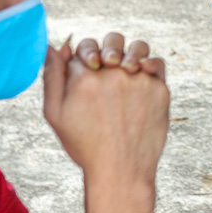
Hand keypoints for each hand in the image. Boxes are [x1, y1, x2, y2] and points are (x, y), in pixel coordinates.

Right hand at [41, 34, 169, 184]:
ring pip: (136, 47)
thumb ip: (52, 76)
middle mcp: (112, 73)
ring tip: (125, 68)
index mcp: (82, 77)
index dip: (82, 58)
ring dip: (129, 53)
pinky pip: (157, 63)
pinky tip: (141, 74)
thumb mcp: (55, 113)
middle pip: (110, 41)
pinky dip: (149, 64)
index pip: (82, 48)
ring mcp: (138, 80)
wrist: (120, 171)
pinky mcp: (159, 90)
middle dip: (105, 50)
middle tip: (105, 66)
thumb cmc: (85, 144)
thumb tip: (55, 45)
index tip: (86, 72)